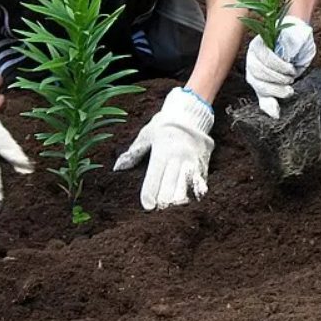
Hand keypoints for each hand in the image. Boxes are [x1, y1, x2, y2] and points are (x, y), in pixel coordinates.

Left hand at [113, 87, 214, 210]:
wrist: (191, 112)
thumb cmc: (165, 124)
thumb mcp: (147, 135)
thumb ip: (133, 153)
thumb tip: (118, 167)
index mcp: (162, 151)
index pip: (154, 177)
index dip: (150, 193)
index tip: (147, 206)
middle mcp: (177, 157)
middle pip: (170, 186)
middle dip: (164, 201)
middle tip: (159, 208)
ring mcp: (192, 162)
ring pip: (186, 187)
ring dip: (178, 199)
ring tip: (173, 206)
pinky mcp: (202, 165)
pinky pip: (200, 183)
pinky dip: (195, 193)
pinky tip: (191, 200)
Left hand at [245, 16, 315, 117]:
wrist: (299, 30)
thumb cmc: (294, 55)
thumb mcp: (287, 77)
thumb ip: (276, 94)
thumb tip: (274, 114)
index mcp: (257, 74)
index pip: (258, 90)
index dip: (268, 98)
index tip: (277, 110)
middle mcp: (251, 63)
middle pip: (257, 82)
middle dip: (276, 88)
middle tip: (289, 86)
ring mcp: (253, 52)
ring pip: (261, 71)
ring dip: (279, 77)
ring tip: (291, 74)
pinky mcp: (259, 43)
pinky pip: (267, 59)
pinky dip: (280, 66)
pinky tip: (289, 67)